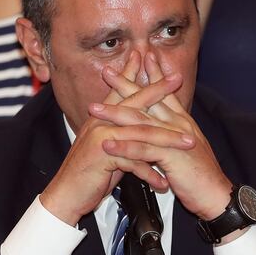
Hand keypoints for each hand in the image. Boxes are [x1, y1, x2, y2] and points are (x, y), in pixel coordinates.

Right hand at [39, 52, 194, 226]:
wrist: (66, 195)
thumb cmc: (88, 174)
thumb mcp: (106, 149)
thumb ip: (120, 135)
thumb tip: (137, 127)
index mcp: (100, 118)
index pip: (121, 91)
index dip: (135, 74)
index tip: (150, 59)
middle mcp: (100, 122)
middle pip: (133, 102)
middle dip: (158, 90)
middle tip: (177, 78)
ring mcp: (101, 136)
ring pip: (141, 132)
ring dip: (168, 140)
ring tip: (189, 143)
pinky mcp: (103, 155)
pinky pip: (134, 161)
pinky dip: (150, 173)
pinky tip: (164, 182)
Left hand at [89, 52, 232, 220]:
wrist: (217, 195)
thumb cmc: (200, 175)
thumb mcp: (185, 148)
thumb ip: (172, 134)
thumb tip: (160, 126)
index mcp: (182, 122)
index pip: (165, 93)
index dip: (153, 73)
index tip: (141, 56)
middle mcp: (179, 125)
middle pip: (149, 100)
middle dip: (126, 84)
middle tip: (107, 71)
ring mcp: (175, 140)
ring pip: (141, 122)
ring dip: (116, 114)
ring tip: (95, 108)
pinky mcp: (172, 158)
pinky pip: (144, 150)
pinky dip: (125, 147)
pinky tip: (108, 144)